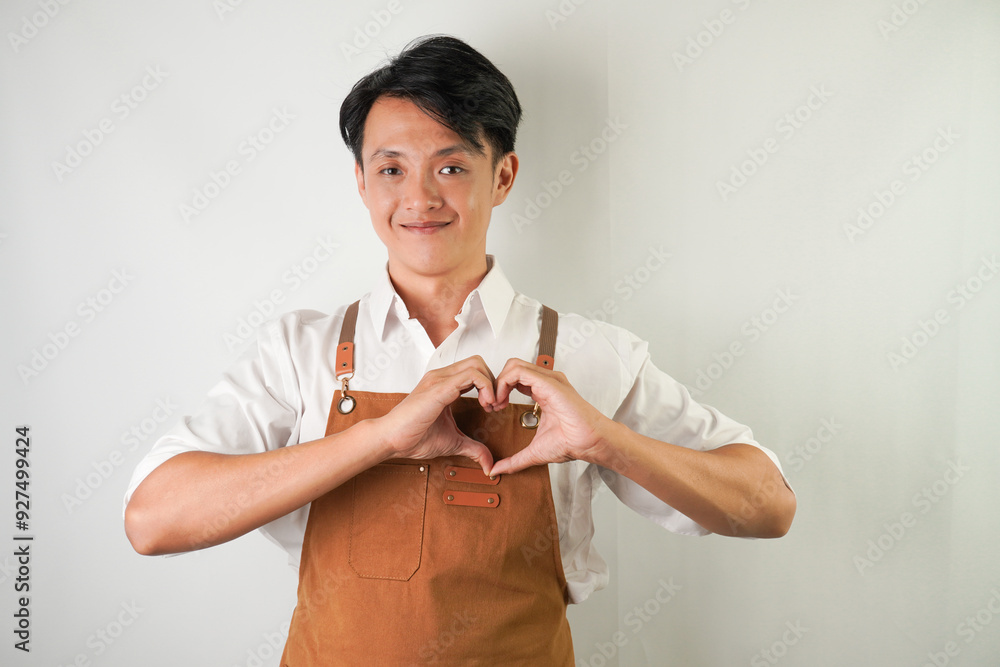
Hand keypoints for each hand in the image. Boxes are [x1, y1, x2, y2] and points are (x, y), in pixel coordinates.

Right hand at [370, 356, 497, 473]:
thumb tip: (488, 462)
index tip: (491, 408)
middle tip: (493, 405)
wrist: (390, 439)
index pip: (475, 371)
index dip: (489, 387)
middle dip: (493, 382)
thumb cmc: (413, 437)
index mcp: (444, 385)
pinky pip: (472, 375)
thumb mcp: (453, 442)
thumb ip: (473, 448)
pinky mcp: (440, 388)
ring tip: (489, 405)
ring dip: (491, 384)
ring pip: (477, 364)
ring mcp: (440, 379)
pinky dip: (486, 387)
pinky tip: (484, 406)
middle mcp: (442, 377)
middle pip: (479, 362)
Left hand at [488, 358, 614, 475]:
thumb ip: (514, 461)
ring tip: (496, 403)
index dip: (500, 390)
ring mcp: (547, 379)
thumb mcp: (534, 452)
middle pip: (512, 367)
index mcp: (544, 392)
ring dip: (498, 382)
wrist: (589, 442)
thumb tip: (496, 470)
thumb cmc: (572, 442)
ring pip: (513, 365)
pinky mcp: (548, 381)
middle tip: (492, 405)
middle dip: (496, 384)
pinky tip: (502, 400)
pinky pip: (518, 371)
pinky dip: (504, 383)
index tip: (494, 409)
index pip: (515, 378)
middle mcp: (546, 382)